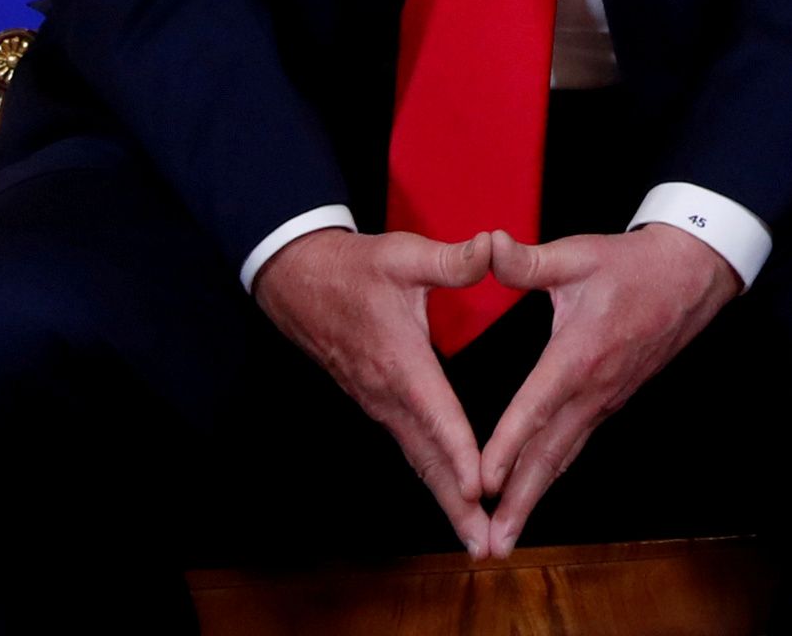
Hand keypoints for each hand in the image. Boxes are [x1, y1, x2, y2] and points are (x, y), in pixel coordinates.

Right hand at [255, 227, 502, 552]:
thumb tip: (493, 247)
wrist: (297, 280)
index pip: (436, 415)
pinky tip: (453, 497)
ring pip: (418, 459)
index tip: (481, 487)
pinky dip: (434, 476)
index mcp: (400, 362)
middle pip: (428, 457)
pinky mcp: (378, 403)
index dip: (459, 452)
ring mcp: (379, 403)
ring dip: (447, 498)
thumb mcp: (403, 254)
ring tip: (475, 536)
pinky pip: (411, 447)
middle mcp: (388, 393)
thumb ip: (451, 259)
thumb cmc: (355, 268)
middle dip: (457, 503)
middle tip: (485, 543)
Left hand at [472, 225, 739, 551]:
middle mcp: (593, 388)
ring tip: (503, 539)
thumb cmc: (633, 264)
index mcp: (580, 354)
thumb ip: (528, 260)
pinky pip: (574, 447)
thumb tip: (486, 246)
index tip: (483, 482)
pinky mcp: (610, 401)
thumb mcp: (579, 254)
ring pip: (562, 459)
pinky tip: (531, 496)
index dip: (508, 445)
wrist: (693, 274)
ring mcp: (605, 400)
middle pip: (550, 456)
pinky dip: (549, 477)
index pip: (537, 407)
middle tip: (490, 546)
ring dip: (532, 501)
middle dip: (518, 503)